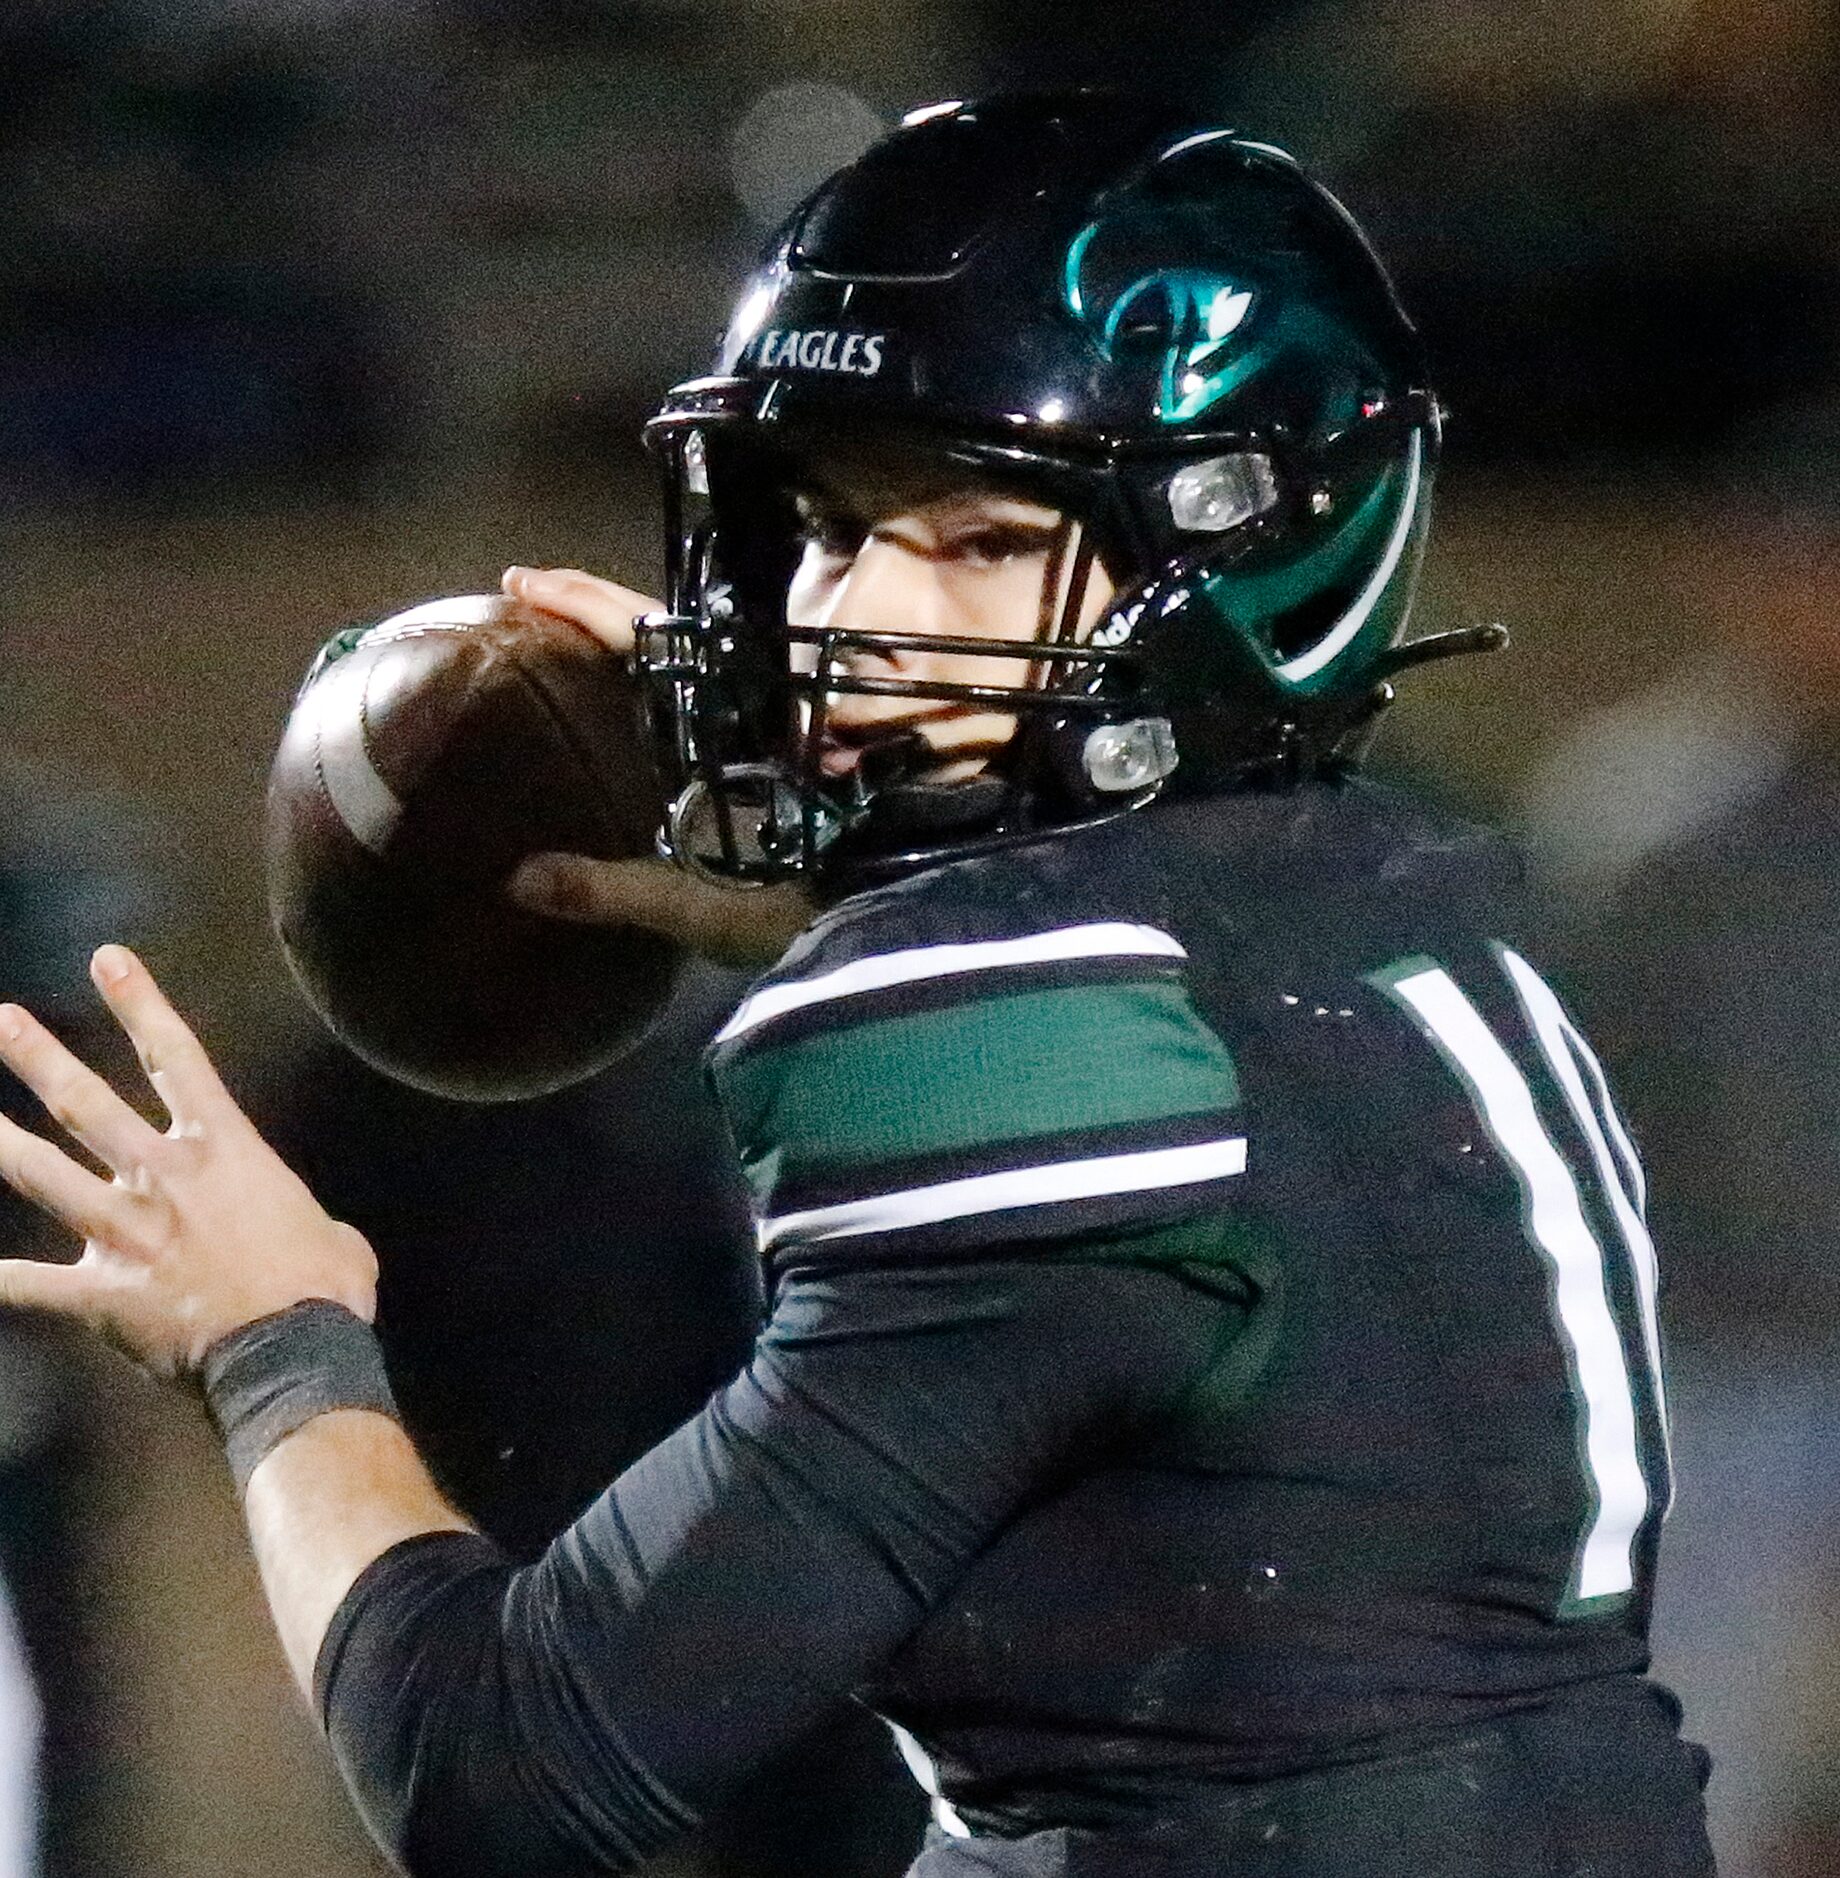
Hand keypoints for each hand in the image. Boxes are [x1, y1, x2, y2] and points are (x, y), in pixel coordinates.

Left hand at [0, 947, 376, 1379]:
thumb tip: (311, 1236)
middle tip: (1, 1019)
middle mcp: (165, 1179)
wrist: (293, 1352)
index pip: (176, 1059)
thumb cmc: (326, 1288)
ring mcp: (127, 1234)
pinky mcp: (102, 1295)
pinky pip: (31, 1286)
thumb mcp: (333, 1235)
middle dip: (39, 1058)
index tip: (106, 960)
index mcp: (226, 1152)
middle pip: (87, 1105)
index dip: (141, 1005)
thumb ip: (300, 1220)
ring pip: (42, 1176)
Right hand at [498, 564, 814, 968]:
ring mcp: (754, 739)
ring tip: (561, 620)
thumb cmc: (793, 912)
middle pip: (666, 638)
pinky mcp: (760, 767)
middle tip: (527, 585)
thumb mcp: (696, 904)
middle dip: (594, 602)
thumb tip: (518, 881)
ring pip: (687, 664)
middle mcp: (742, 720)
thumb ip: (611, 891)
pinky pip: (698, 702)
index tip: (524, 582)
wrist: (870, 932)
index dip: (587, 603)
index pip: (650, 641)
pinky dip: (652, 680)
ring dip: (626, 633)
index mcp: (726, 730)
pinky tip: (615, 688)